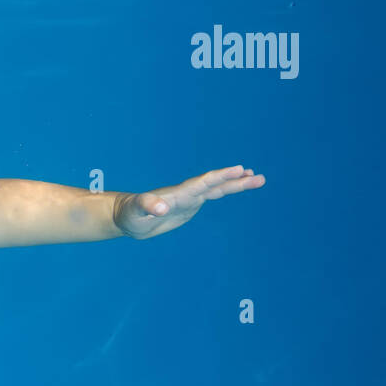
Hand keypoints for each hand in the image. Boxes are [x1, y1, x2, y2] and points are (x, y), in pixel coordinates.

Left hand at [113, 164, 264, 239]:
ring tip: (258, 179)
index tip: (239, 169)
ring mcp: (189, 199)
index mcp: (177, 194)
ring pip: (217, 189)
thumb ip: (147, 207)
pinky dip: (225, 191)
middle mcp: (186, 193)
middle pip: (215, 184)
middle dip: (236, 181)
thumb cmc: (129, 214)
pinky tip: (236, 187)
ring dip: (236, 184)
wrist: (126, 217)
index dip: (221, 176)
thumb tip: (162, 208)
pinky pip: (211, 196)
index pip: (203, 183)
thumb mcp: (136, 212)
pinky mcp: (188, 206)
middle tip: (259, 176)